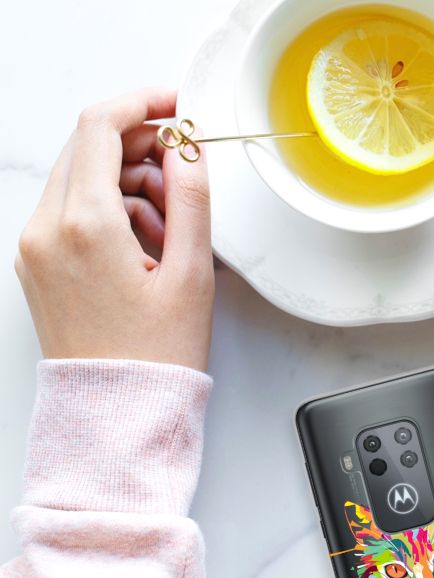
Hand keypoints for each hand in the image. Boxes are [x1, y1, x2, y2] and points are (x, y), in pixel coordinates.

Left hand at [15, 88, 213, 371]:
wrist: (117, 411)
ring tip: (172, 228)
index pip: (101, 127)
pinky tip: (147, 244)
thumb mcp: (191, 272)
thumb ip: (191, 198)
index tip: (176, 105)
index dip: (143, 103)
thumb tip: (188, 148)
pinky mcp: (37, 262)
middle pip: (88, 147)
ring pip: (82, 178)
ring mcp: (36, 246)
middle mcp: (47, 229)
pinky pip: (72, 210)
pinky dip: (110, 209)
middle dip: (141, 147)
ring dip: (129, 182)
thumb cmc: (155, 354)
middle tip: (184, 173)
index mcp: (85, 225)